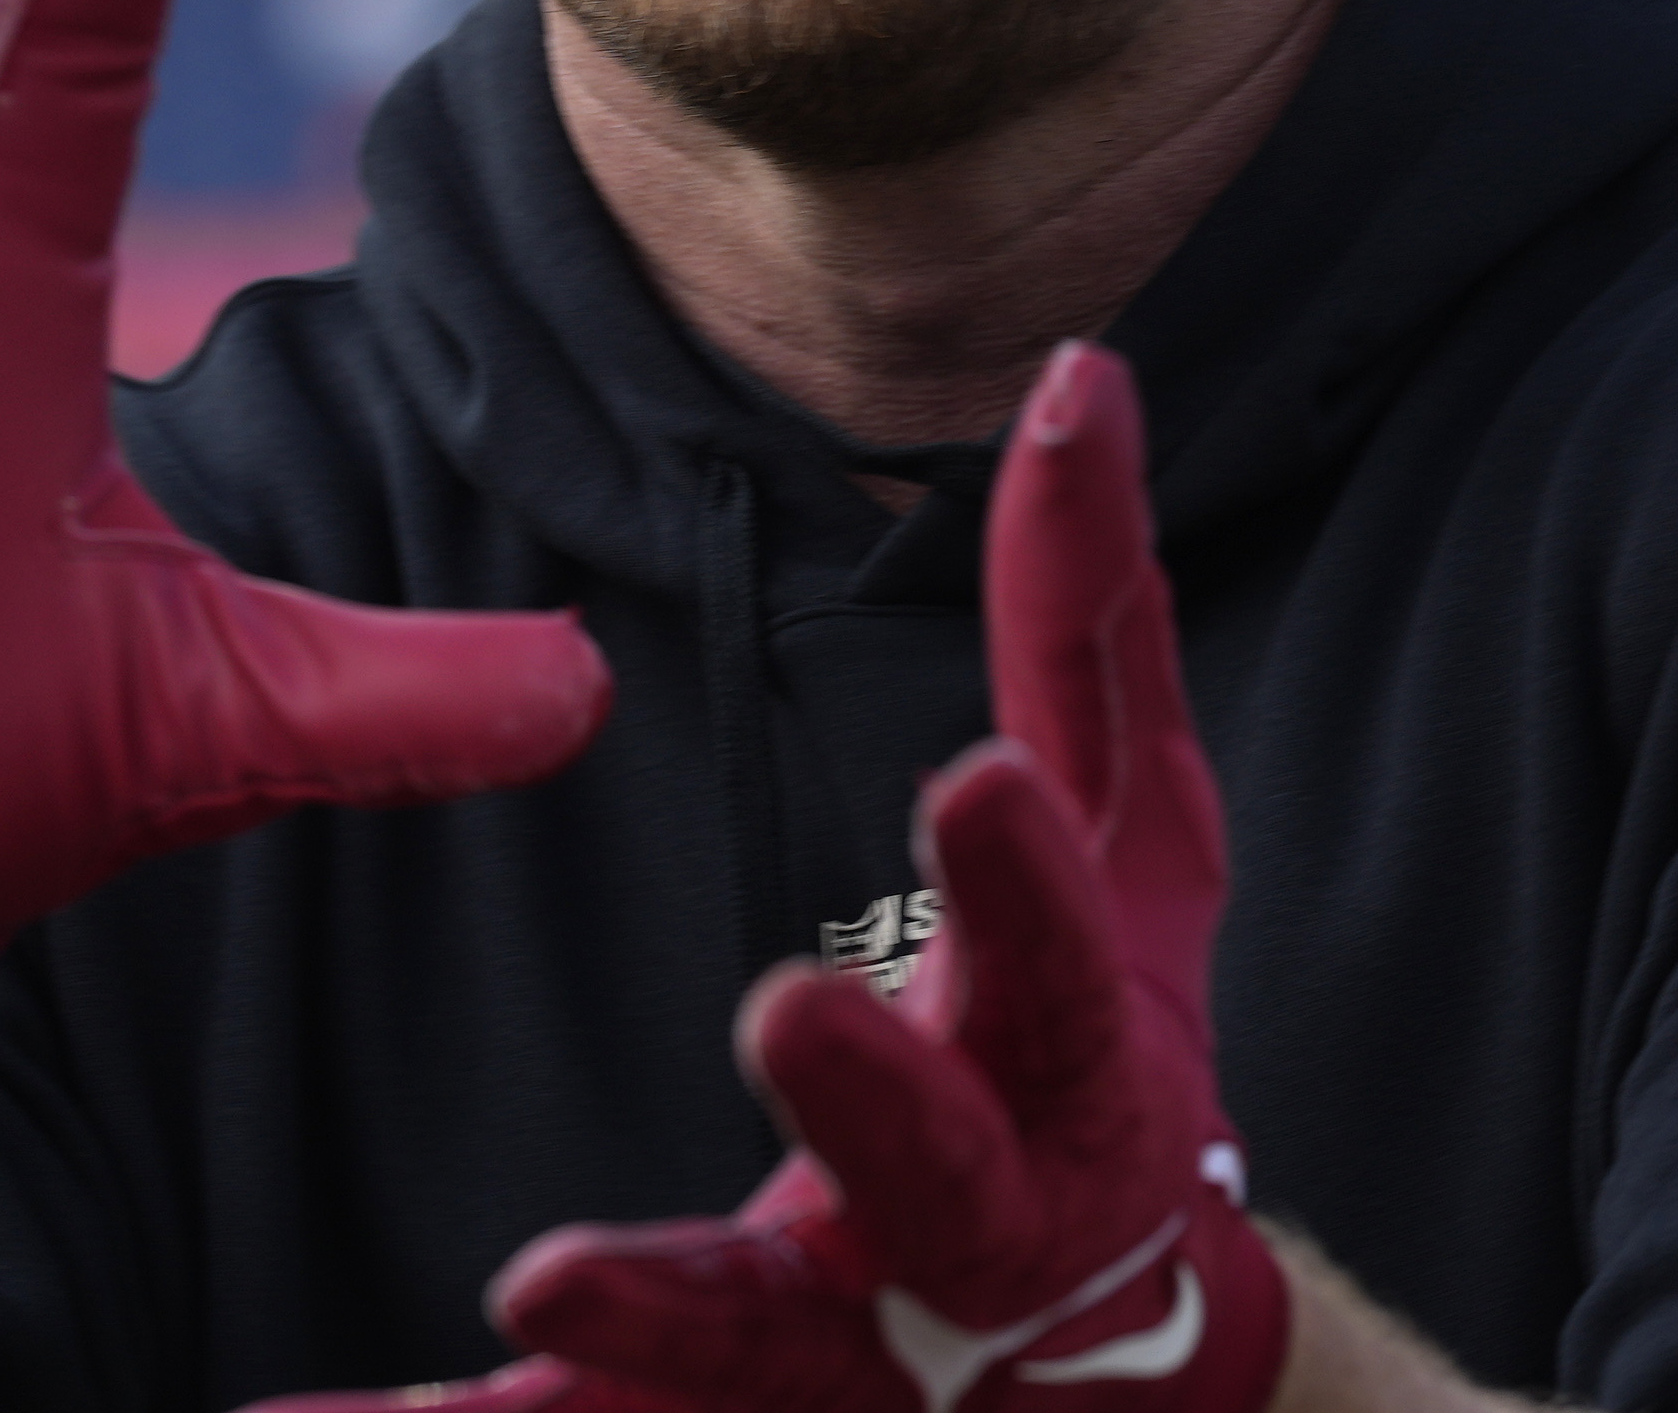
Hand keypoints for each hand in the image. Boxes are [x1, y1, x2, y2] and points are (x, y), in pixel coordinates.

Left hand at [270, 342, 1285, 1412]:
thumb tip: (1079, 365)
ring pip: (758, 1341)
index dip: (1029, 881)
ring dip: (658, 1310)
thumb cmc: (1119, 1043)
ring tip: (538, 1275)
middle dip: (873, 1097)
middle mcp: (985, 1217)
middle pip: (941, 1171)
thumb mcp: (1135, 832)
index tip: (963, 780)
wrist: (1138, 1377)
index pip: (1065, 955)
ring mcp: (859, 1341)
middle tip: (778, 1007)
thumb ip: (1088, 613)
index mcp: (1077, 1056)